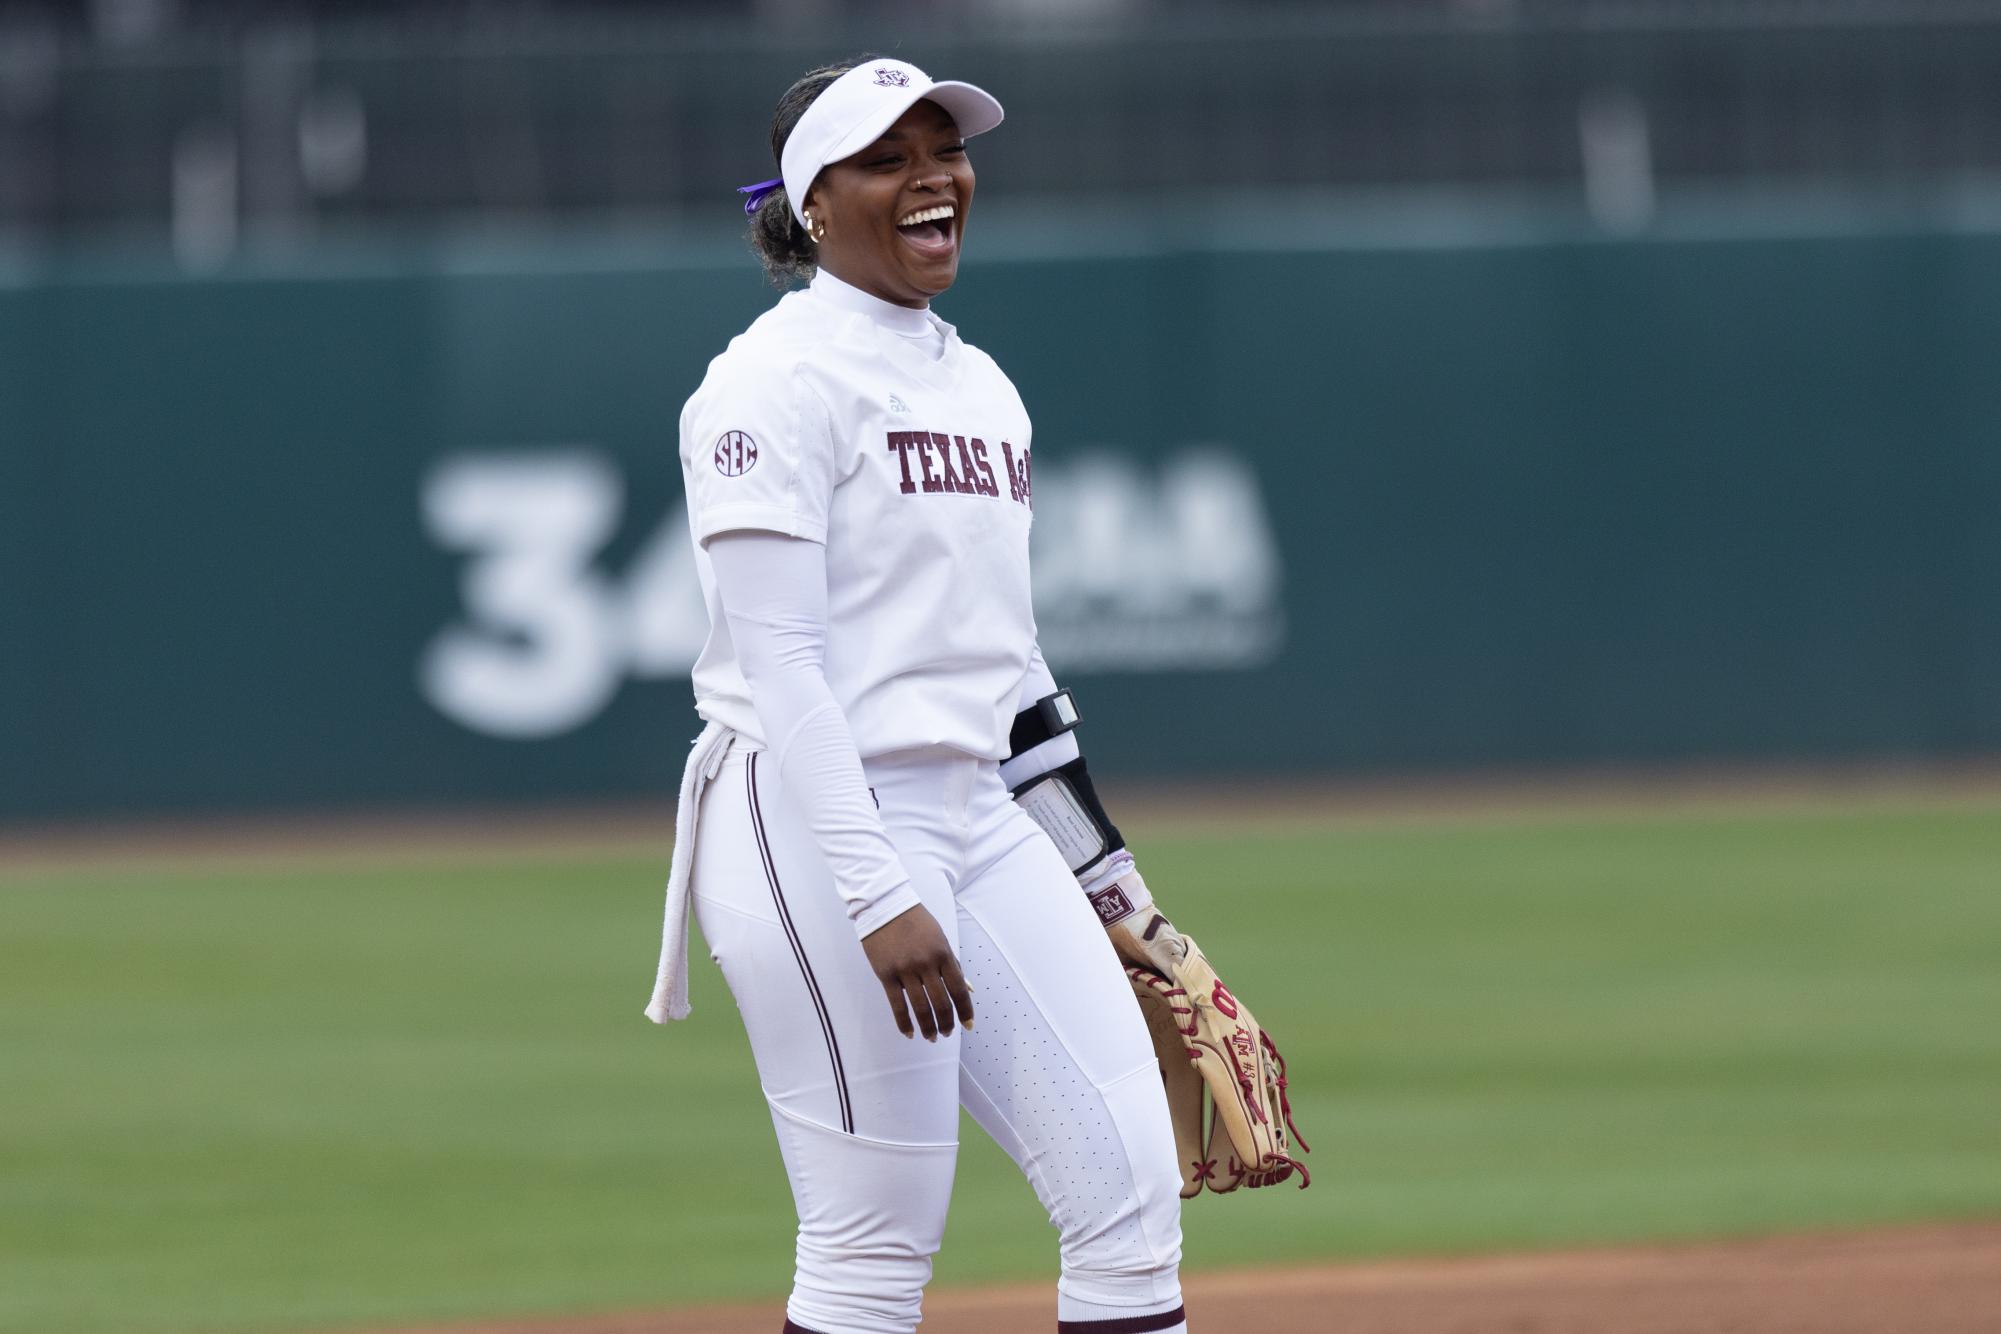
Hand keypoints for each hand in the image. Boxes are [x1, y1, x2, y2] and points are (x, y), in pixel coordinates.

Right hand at [860, 904, 974, 1040]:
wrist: (885, 906)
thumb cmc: (916, 922)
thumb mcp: (940, 939)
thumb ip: (953, 965)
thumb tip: (969, 989)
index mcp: (943, 953)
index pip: (958, 989)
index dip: (965, 1010)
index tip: (968, 1025)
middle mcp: (926, 964)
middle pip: (941, 1003)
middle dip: (946, 1023)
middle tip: (947, 1033)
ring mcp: (905, 970)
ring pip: (920, 1007)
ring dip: (928, 1027)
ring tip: (931, 1037)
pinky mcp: (886, 974)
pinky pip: (897, 1005)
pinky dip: (904, 1023)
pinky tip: (910, 1033)